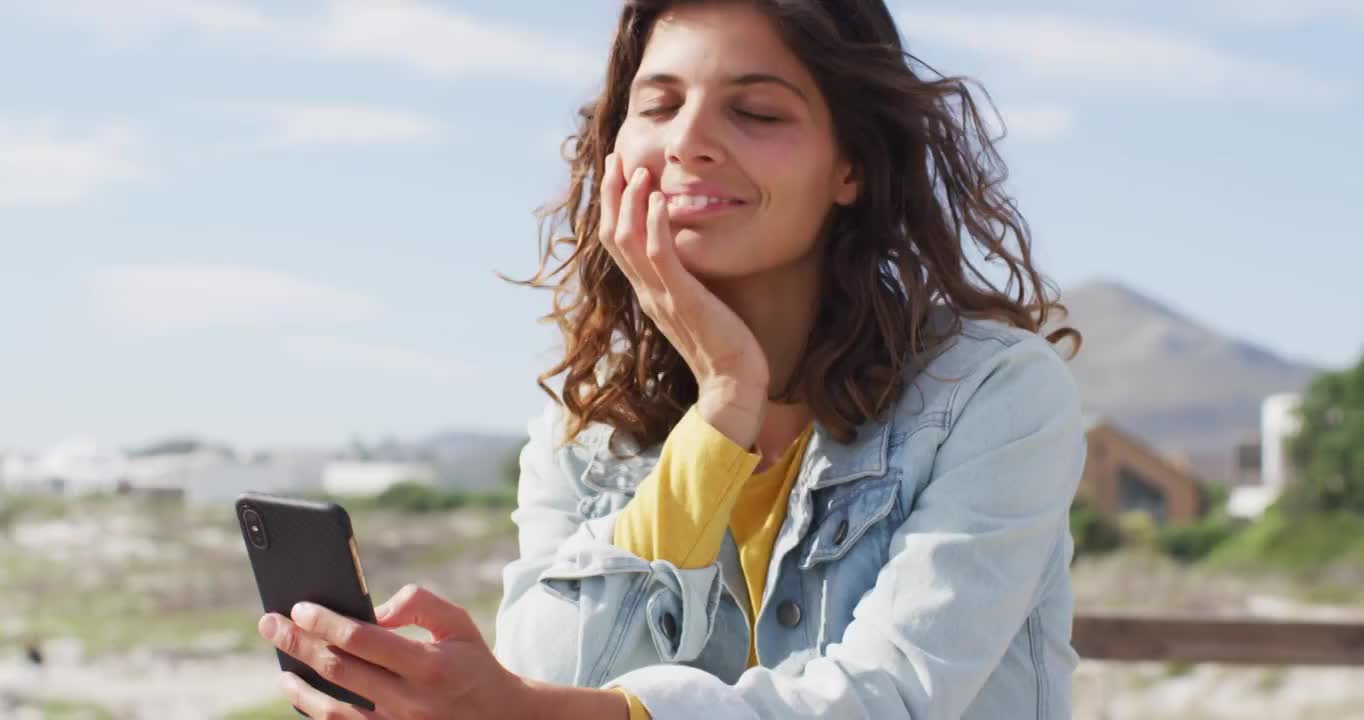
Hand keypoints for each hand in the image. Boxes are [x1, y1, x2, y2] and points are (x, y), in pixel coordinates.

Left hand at [256, 584, 546, 718]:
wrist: (498, 716)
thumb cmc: (472, 661)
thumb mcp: (458, 622)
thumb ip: (419, 603)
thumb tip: (376, 610)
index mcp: (428, 665)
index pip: (364, 639)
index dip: (327, 622)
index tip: (301, 606)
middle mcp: (409, 700)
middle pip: (339, 670)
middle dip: (299, 643)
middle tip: (271, 623)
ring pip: (333, 708)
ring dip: (299, 684)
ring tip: (279, 662)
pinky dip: (315, 710)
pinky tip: (301, 691)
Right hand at [598, 153, 768, 446]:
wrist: (733, 384)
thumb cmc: (723, 345)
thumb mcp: (698, 303)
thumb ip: (686, 278)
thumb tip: (688, 253)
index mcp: (648, 291)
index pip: (618, 240)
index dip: (614, 204)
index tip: (619, 172)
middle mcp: (647, 291)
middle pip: (613, 234)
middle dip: (614, 194)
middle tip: (618, 158)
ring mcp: (661, 296)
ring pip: (629, 241)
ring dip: (632, 201)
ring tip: (639, 170)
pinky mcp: (682, 300)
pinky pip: (661, 257)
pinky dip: (657, 224)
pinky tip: (662, 199)